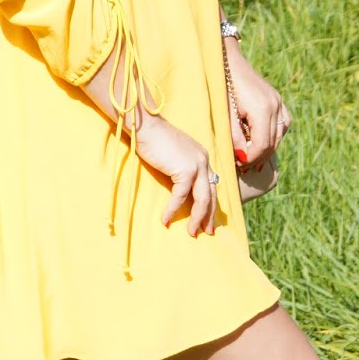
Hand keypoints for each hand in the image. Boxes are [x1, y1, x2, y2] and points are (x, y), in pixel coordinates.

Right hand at [134, 114, 217, 234]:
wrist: (146, 126)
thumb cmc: (153, 139)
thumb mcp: (173, 155)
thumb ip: (180, 168)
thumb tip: (179, 188)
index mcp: (202, 157)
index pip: (211, 185)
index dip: (210, 204)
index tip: (208, 219)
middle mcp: (204, 160)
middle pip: (211, 194)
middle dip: (209, 216)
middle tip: (206, 232)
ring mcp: (197, 165)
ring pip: (202, 199)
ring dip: (197, 218)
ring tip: (192, 233)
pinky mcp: (185, 169)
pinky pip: (180, 196)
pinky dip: (173, 210)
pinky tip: (166, 220)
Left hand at [223, 39, 290, 164]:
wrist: (227, 59)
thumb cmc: (222, 84)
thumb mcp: (225, 112)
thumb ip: (235, 136)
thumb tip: (242, 157)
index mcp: (262, 109)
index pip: (261, 145)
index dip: (250, 159)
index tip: (238, 166)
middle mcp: (275, 105)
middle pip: (272, 143)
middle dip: (257, 158)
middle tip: (242, 167)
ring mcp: (279, 102)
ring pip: (279, 135)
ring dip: (266, 149)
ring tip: (250, 159)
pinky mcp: (278, 99)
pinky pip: (282, 124)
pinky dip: (273, 136)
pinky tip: (261, 142)